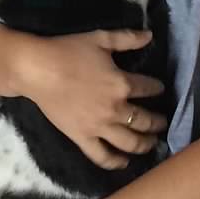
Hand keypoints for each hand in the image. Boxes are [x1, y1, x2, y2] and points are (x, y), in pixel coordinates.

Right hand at [25, 30, 165, 169]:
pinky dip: (115, 162)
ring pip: (129, 143)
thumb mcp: (100, 38)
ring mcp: (99, 127)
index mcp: (122, 84)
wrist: (37, 70)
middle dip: (157, 122)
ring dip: (145, 144)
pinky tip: (124, 162)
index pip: (148, 88)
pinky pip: (102, 156)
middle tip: (162, 123)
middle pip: (144, 120)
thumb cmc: (68, 51)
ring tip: (152, 143)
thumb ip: (127, 38)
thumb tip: (150, 36)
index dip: (157, 88)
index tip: (160, 89)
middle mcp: (115, 109)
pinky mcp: (82, 138)